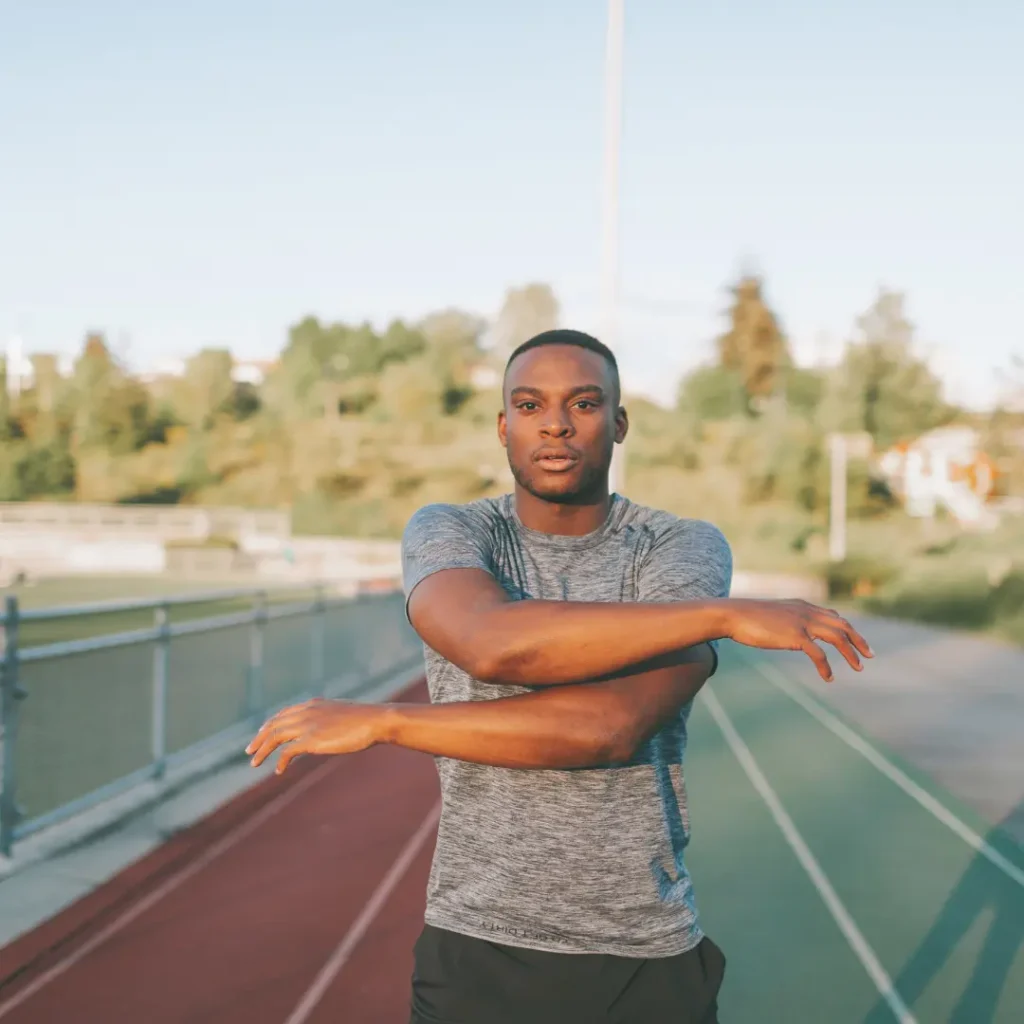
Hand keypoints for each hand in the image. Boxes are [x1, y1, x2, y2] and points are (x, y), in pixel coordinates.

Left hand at [245, 698, 385, 773]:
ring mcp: (307, 725)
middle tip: (249, 750)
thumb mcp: (342, 714)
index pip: (283, 713)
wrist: (375, 720)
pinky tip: (278, 771)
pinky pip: (287, 752)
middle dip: (259, 738)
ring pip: (275, 736)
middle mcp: (306, 712)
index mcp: (313, 704)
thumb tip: (329, 728)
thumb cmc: (365, 719)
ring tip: (254, 762)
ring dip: (262, 750)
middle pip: (274, 724)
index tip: (262, 734)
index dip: (270, 724)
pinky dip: (280, 761)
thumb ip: (329, 719)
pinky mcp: (311, 740)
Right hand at [722, 599, 872, 681]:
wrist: (733, 615)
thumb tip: (788, 630)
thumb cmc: (747, 617)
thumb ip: (785, 619)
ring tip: (859, 667)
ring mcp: (802, 623)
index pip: (834, 616)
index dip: (848, 630)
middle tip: (870, 655)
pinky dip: (826, 666)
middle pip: (842, 625)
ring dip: (850, 653)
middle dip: (858, 640)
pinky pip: (818, 654)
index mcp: (803, 606)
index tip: (856, 642)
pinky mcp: (795, 636)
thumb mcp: (772, 614)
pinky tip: (829, 678)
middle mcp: (807, 611)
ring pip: (837, 637)